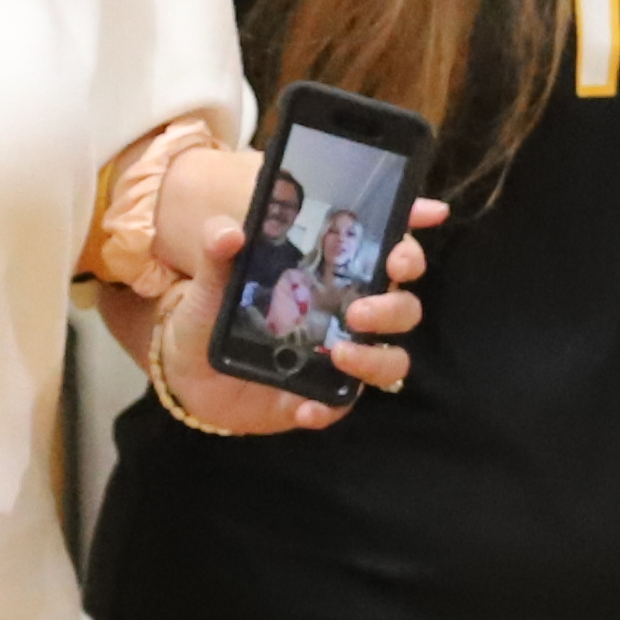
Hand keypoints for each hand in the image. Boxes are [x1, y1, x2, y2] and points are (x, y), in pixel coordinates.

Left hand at [156, 187, 439, 433]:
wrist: (187, 377)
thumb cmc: (210, 319)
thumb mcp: (207, 285)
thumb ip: (218, 256)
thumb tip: (228, 232)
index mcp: (330, 274)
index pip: (383, 245)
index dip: (412, 225)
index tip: (431, 212)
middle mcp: (346, 312)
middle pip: (402, 304)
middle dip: (393, 304)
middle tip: (359, 310)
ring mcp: (341, 356)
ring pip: (393, 358)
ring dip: (376, 357)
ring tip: (340, 355)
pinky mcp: (324, 396)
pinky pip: (343, 404)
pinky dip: (329, 407)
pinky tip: (304, 406)